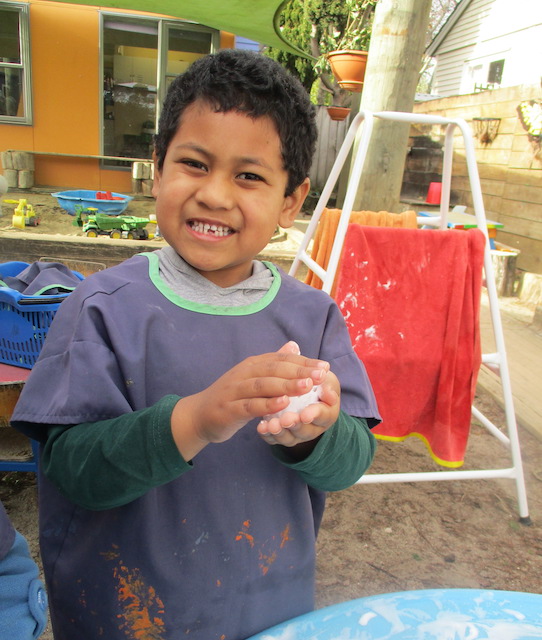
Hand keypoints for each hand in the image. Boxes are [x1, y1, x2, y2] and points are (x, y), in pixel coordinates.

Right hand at [170, 341, 329, 459]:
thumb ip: (273, 364)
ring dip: (286, 385)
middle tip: (321, 374)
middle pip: (274, 369)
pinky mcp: (228, 409)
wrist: (199, 416)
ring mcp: (234, 390)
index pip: (281, 359)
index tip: (325, 366)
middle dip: (299, 371)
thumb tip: (293, 345)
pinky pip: (249, 406)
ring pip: (262, 385)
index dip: (303, 362)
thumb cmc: (231, 397)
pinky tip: (282, 404)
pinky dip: (266, 404)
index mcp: (252, 365)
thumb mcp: (253, 378)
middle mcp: (243, 373)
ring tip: (307, 386)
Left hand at [256, 345, 340, 448]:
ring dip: (279, 431)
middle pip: (304, 430)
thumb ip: (327, 383)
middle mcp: (312, 427)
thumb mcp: (326, 381)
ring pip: (288, 437)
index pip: (323, 416)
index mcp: (327, 414)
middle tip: (285, 419)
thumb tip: (327, 387)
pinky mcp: (281, 435)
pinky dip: (268, 435)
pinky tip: (261, 427)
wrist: (305, 394)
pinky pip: (274, 439)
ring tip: (271, 424)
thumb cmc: (318, 385)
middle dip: (294, 425)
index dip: (315, 415)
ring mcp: (296, 433)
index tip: (305, 414)